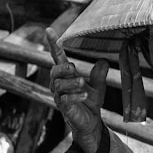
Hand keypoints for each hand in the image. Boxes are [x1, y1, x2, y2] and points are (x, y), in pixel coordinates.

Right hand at [47, 29, 108, 152]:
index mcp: (66, 75)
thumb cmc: (90, 102)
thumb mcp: (99, 86)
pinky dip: (74, 96)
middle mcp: (59, 84)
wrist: (91, 122)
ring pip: (58, 85)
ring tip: (82, 83)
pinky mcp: (63, 108)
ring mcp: (59, 96)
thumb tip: (103, 60)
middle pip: (53, 71)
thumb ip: (99, 74)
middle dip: (62, 68)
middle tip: (73, 67)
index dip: (53, 44)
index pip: (57, 57)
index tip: (48, 30)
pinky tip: (84, 95)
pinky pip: (64, 100)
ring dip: (71, 82)